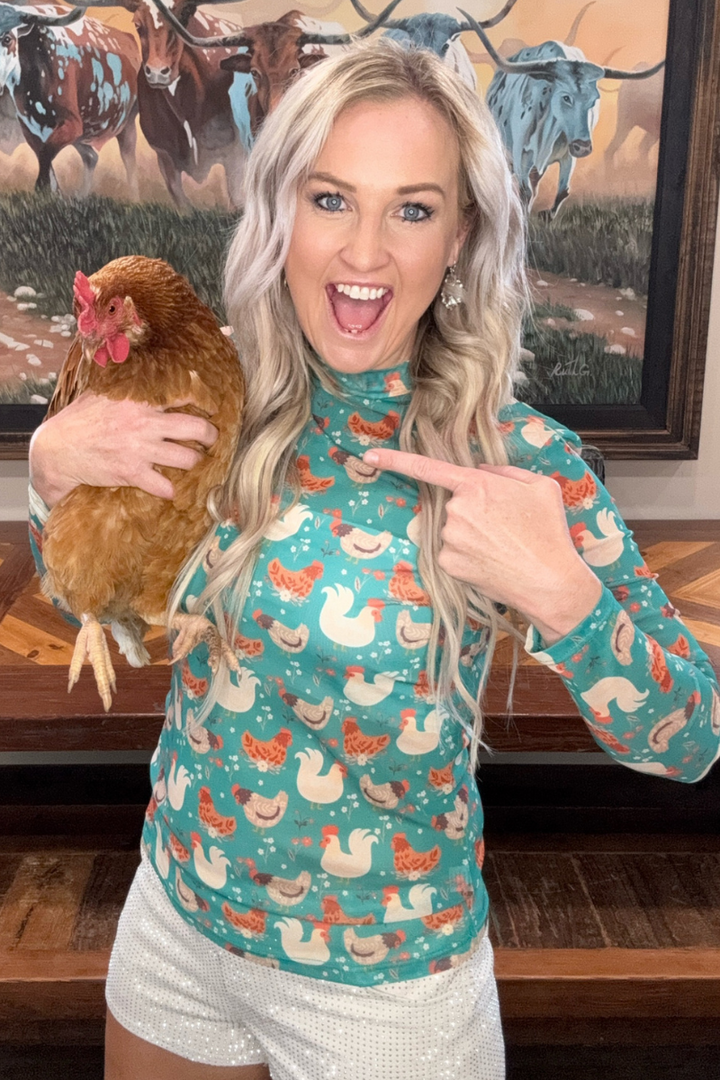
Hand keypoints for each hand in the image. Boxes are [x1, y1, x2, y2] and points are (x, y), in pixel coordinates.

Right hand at [29, 391, 218, 506]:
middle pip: (197, 430)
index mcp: (140, 400)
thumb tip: (144, 373)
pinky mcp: (131, 473)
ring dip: (193, 463)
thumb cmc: (80, 419)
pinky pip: (165, 486)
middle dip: (210, 437)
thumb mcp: (104, 394)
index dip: (203, 404)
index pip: (185, 396)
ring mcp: (140, 449)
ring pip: (188, 459)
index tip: (210, 410)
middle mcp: (145, 423)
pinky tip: (169, 488)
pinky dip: (170, 490)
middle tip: (211, 440)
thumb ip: (129, 388)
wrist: (57, 449)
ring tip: (191, 462)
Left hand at [362, 447, 598, 629]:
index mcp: (476, 485)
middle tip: (506, 527)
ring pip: (454, 530)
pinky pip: (453, 553)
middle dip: (475, 512)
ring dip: (473, 536)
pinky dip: (469, 556)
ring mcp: (449, 538)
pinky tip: (492, 562)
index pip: (426, 468)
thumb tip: (482, 473)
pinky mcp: (448, 563)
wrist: (550, 581)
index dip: (395, 461)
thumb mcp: (539, 486)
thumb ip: (505, 473)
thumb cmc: (548, 532)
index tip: (369, 457)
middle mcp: (456, 510)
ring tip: (503, 547)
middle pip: (455, 505)